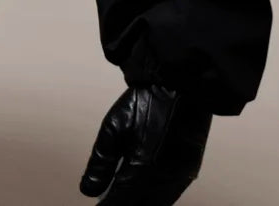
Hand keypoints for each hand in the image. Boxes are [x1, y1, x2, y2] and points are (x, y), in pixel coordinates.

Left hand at [80, 85, 210, 204]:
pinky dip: (155, 200)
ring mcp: (181, 176)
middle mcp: (164, 177)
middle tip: (108, 204)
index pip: (120, 202)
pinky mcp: (190, 170)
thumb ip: (100, 163)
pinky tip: (144, 196)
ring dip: (140, 204)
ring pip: (157, 204)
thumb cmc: (143, 103)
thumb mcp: (112, 128)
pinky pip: (170, 195)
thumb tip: (87, 191)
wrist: (180, 85)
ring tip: (122, 201)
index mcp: (142, 167)